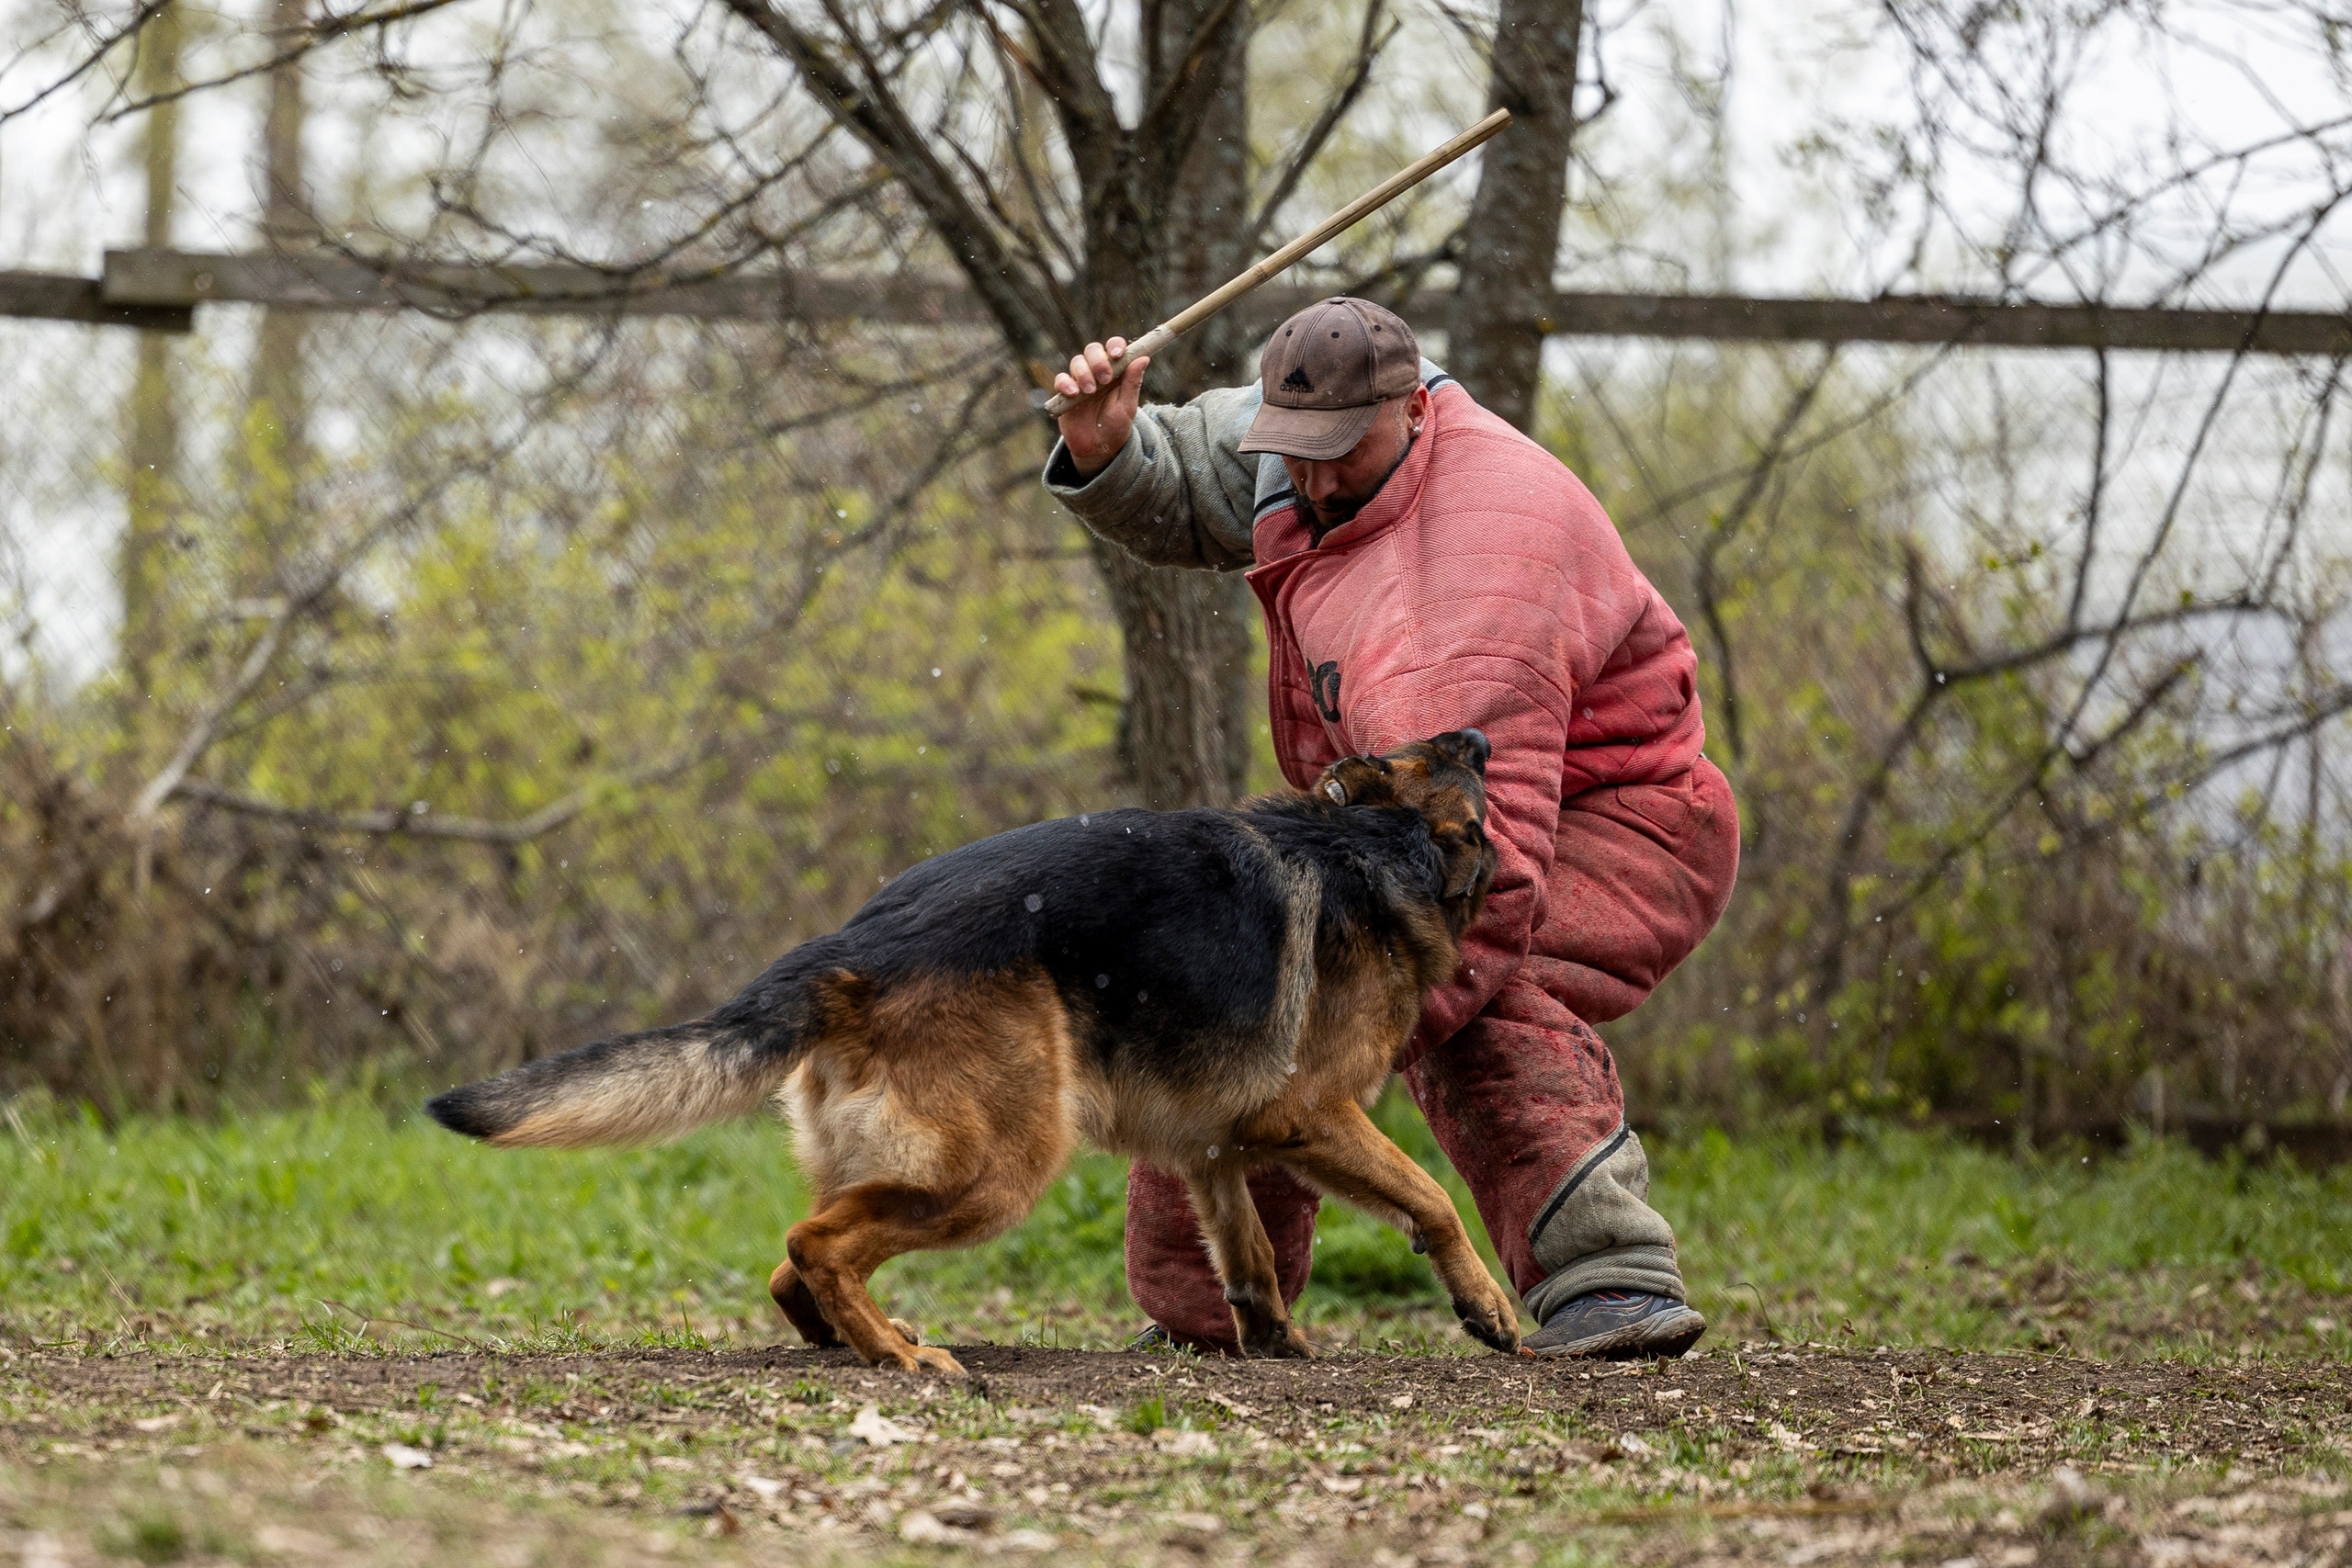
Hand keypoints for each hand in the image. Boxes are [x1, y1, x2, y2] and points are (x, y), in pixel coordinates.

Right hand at [1054, 337, 1147, 479]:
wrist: (1098, 448)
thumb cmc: (1116, 426)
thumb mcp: (1128, 406)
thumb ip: (1132, 382)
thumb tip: (1144, 358)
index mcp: (1116, 371)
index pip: (1114, 348)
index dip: (1115, 345)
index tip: (1118, 355)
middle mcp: (1097, 372)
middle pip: (1093, 350)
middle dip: (1098, 360)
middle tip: (1105, 379)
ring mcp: (1080, 380)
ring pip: (1077, 362)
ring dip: (1084, 373)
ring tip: (1090, 392)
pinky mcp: (1066, 393)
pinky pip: (1061, 379)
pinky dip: (1066, 383)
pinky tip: (1074, 394)